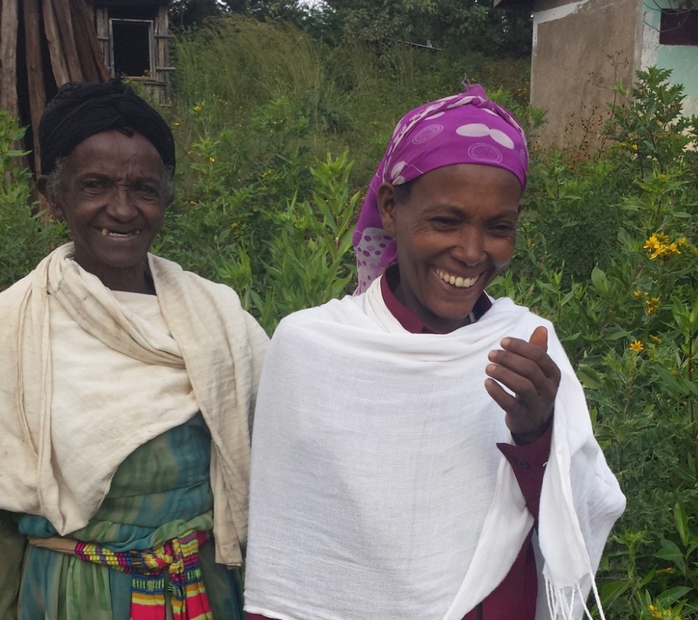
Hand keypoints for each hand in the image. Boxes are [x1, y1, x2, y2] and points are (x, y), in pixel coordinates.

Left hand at [484, 326, 560, 444]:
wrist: (535, 423)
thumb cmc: (534, 389)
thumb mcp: (539, 371)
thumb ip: (537, 350)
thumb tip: (541, 328)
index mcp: (553, 374)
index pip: (539, 356)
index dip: (520, 347)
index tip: (502, 342)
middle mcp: (549, 389)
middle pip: (530, 369)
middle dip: (509, 359)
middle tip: (491, 354)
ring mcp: (537, 404)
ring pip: (522, 386)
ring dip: (503, 374)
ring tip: (488, 367)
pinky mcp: (523, 416)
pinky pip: (510, 404)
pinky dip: (497, 392)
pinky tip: (487, 383)